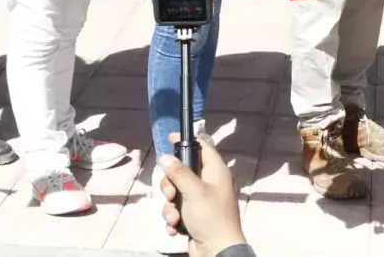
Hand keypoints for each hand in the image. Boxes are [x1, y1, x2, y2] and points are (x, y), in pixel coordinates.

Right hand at [159, 136, 244, 256]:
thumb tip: (166, 157)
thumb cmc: (211, 218)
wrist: (217, 252)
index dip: (187, 141)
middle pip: (183, 172)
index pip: (203, 147)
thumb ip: (180, 172)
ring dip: (170, 206)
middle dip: (171, 184)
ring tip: (174, 217)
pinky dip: (173, 218)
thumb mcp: (194, 192)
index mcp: (216, 173)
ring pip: (177, 193)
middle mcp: (209, 184)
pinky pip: (177, 210)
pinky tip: (175, 227)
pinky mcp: (194, 217)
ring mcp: (201, 202)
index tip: (170, 139)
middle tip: (171, 194)